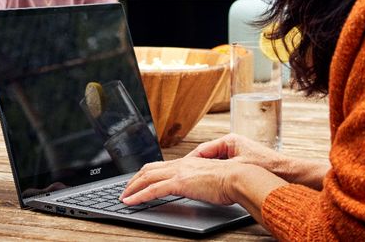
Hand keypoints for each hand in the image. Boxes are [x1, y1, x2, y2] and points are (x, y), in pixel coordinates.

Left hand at [121, 156, 251, 205]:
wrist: (240, 178)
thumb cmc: (232, 180)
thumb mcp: (213, 178)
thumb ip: (201, 180)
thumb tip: (198, 186)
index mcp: (188, 163)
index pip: (161, 166)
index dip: (147, 173)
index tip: (139, 180)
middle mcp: (181, 164)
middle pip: (149, 169)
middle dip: (134, 179)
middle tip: (126, 189)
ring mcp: (179, 172)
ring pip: (147, 177)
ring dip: (132, 187)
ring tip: (124, 197)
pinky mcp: (180, 183)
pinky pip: (153, 189)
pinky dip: (138, 195)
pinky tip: (130, 202)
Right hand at [190, 134, 327, 187]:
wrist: (287, 173)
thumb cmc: (268, 166)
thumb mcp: (238, 167)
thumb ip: (218, 169)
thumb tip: (202, 170)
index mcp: (230, 140)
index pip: (202, 150)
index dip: (191, 160)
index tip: (182, 168)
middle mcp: (233, 144)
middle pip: (207, 155)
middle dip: (197, 165)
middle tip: (186, 174)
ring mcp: (238, 152)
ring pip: (214, 162)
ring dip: (206, 170)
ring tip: (197, 179)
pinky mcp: (243, 161)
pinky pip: (223, 167)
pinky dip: (216, 173)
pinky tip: (213, 182)